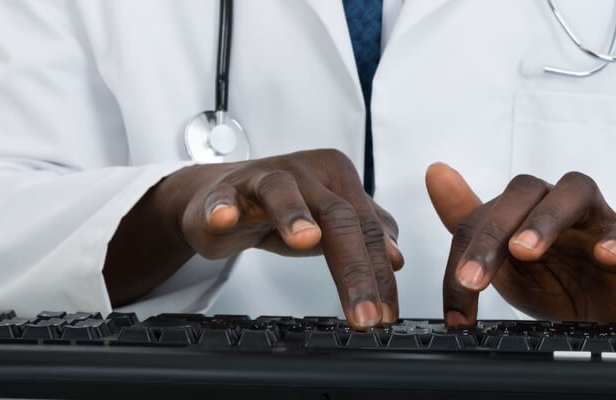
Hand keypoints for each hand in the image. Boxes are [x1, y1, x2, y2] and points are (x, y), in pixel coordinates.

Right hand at [105, 149, 403, 328]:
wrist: (218, 197)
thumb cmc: (278, 209)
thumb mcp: (327, 219)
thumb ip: (364, 234)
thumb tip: (396, 257)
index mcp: (337, 176)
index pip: (367, 229)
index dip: (380, 275)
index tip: (386, 315)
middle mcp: (305, 171)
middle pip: (338, 217)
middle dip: (354, 271)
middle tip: (363, 314)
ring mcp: (262, 176)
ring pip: (282, 193)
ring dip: (294, 215)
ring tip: (306, 241)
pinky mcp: (223, 190)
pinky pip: (223, 198)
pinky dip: (223, 208)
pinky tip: (223, 218)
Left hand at [424, 163, 615, 325]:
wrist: (611, 314)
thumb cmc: (556, 280)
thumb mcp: (504, 263)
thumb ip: (468, 224)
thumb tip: (434, 171)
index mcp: (523, 209)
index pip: (485, 214)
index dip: (465, 255)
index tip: (457, 304)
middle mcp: (557, 203)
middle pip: (525, 191)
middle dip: (494, 232)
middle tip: (475, 276)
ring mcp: (598, 217)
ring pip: (576, 191)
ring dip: (547, 218)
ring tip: (525, 249)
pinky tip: (604, 255)